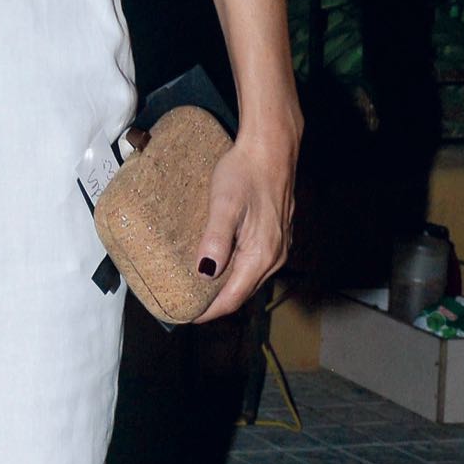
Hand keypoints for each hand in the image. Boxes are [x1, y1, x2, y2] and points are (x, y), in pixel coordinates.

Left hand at [194, 124, 298, 324]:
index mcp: (261, 255)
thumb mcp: (225, 204)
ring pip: (248, 279)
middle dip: (214, 303)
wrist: (272, 147)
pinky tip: (218, 264)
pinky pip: (254, 265)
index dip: (209, 312)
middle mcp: (274, 257)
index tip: (184, 316)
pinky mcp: (276, 235)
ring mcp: (278, 246)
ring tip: (197, 288)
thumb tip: (206, 273)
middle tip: (185, 304)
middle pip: (242, 292)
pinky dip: (235, 272)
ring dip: (225, 288)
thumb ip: (216, 240)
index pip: (233, 298)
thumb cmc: (246, 171)